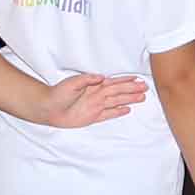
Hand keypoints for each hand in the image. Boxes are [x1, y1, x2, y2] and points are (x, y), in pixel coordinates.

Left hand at [32, 72, 146, 128]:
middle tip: (145, 88)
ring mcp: (96, 106)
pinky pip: (109, 114)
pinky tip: (127, 110)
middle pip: (119, 92)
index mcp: (94, 86)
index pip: (113, 83)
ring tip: (141, 98)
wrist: (49, 108)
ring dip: (129, 100)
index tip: (137, 79)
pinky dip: (118, 112)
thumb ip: (87, 80)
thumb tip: (102, 77)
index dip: (125, 81)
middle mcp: (97, 95)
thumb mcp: (72, 83)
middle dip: (132, 90)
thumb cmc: (59, 93)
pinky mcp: (93, 117)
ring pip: (117, 102)